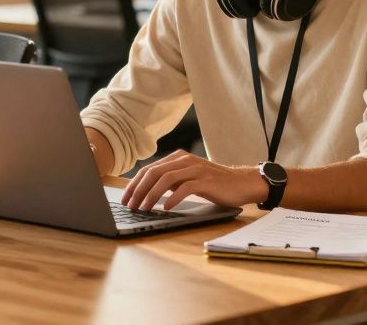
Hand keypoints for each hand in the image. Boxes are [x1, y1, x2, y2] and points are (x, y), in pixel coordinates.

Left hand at [121, 151, 266, 210]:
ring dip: (152, 195)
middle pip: (154, 172)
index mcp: (177, 158)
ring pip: (166, 179)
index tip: (125, 198)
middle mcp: (184, 160)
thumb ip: (170, 181)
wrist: (241, 182)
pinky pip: (185, 188)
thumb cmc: (213, 184)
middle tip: (130, 205)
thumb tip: (146, 191)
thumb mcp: (187, 179)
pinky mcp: (206, 180)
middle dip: (139, 190)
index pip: (149, 169)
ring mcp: (195, 169)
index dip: (134, 184)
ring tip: (144, 208)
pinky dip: (173, 198)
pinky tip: (166, 208)